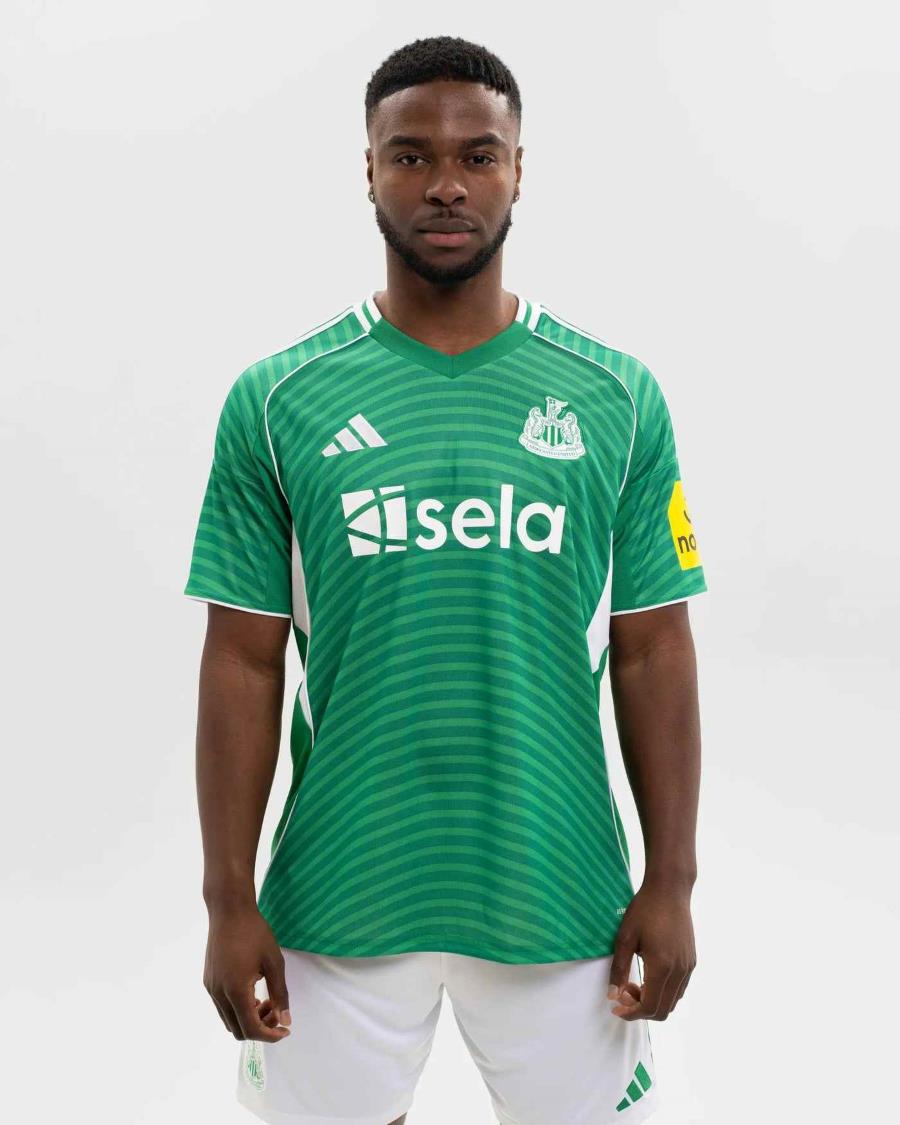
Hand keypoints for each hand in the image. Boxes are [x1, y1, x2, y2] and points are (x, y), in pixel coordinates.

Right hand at [204, 904, 291, 1041]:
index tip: (285, 1030)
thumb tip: (285, 1021)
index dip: (270, 1035)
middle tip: (277, 1012)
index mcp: (235, 990)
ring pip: (229, 1020)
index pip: (251, 1029)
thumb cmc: (255, 932)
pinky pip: (223, 1007)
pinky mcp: (208, 981)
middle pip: (238, 1030)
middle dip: (260, 1028)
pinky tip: (253, 992)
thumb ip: (280, 994)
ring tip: (267, 1000)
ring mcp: (211, 988)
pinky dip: (238, 1009)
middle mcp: (218, 994)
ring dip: (249, 1019)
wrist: (229, 910)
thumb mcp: (274, 962)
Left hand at [606, 881, 695, 1020]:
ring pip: (673, 1002)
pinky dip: (663, 993)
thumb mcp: (625, 938)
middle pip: (663, 1010)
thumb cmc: (644, 909)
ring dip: (653, 1001)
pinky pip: (679, 989)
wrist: (670, 889)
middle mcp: (679, 971)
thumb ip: (619, 970)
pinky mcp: (691, 961)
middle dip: (640, 1009)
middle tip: (623, 993)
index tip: (616, 1007)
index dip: (631, 1013)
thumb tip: (613, 996)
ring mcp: (688, 967)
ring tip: (635, 983)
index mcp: (662, 967)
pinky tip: (649, 976)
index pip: (650, 1007)